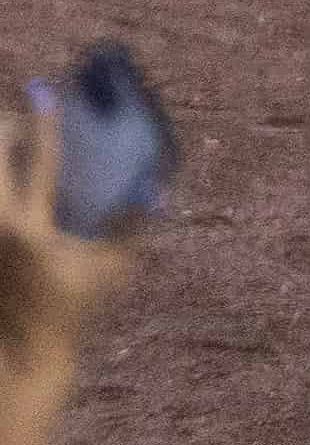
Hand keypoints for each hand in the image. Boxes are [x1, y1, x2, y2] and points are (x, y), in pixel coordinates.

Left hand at [0, 90, 135, 378]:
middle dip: (2, 130)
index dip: (42, 124)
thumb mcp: (114, 269)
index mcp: (32, 230)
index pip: (37, 163)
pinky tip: (8, 174)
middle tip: (17, 113)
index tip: (42, 90)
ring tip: (9, 138)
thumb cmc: (75, 310)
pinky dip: (1, 181)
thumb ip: (134, 227)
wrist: (23, 354)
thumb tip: (158, 187)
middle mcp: (0, 228)